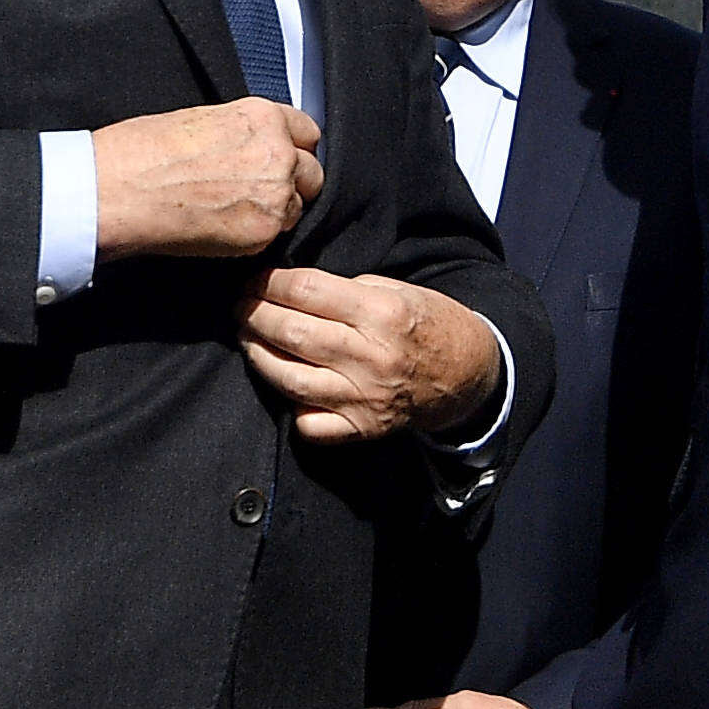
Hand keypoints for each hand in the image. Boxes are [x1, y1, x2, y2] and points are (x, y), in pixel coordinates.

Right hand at [95, 100, 324, 258]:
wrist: (120, 189)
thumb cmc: (144, 151)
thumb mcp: (202, 120)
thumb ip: (242, 132)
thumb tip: (250, 148)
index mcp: (262, 116)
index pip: (308, 132)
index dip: (293, 148)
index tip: (282, 159)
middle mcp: (278, 152)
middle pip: (313, 172)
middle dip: (293, 182)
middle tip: (259, 191)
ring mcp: (275, 194)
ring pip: (298, 207)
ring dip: (277, 211)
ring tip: (235, 211)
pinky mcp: (263, 232)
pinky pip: (276, 236)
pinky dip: (257, 235)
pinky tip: (224, 228)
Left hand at [248, 267, 502, 444]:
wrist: (468, 375)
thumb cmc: (429, 323)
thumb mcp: (398, 290)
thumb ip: (346, 290)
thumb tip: (291, 287)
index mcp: (382, 314)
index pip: (306, 291)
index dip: (269, 282)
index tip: (255, 280)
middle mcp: (371, 358)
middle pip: (291, 334)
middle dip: (254, 315)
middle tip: (240, 307)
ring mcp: (364, 399)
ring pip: (290, 380)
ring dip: (258, 356)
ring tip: (248, 339)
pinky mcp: (362, 429)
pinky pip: (310, 425)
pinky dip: (290, 406)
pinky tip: (283, 385)